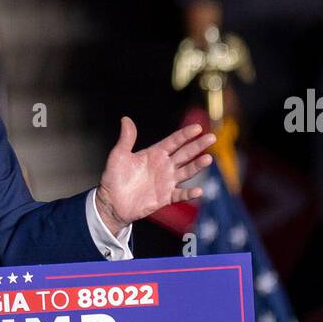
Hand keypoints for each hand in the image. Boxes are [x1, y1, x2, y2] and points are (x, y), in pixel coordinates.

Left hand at [94, 118, 215, 233]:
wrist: (111, 202)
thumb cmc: (114, 178)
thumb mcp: (118, 155)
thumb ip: (126, 139)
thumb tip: (125, 119)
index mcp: (155, 153)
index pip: (174, 141)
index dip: (185, 135)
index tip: (197, 128)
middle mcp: (164, 166)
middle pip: (185, 154)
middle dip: (198, 146)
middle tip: (211, 137)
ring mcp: (166, 181)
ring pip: (187, 172)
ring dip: (197, 166)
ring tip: (208, 159)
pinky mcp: (165, 197)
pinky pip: (180, 194)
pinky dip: (189, 193)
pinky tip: (198, 191)